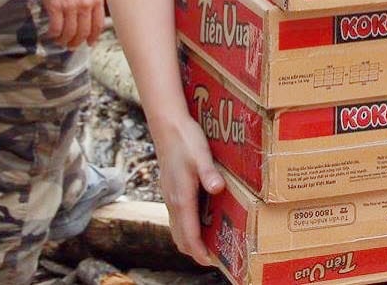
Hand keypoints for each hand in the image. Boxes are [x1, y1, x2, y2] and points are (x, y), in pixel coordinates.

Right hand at [37, 0, 105, 48]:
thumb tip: (93, 16)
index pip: (97, 24)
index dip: (93, 37)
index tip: (90, 43)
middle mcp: (85, 4)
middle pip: (83, 31)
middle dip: (78, 42)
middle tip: (72, 45)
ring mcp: (70, 6)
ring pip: (69, 33)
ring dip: (65, 41)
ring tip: (62, 42)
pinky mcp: (55, 6)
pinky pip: (56, 28)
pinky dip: (54, 35)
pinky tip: (52, 35)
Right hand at [152, 111, 225, 264]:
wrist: (167, 126)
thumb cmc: (186, 140)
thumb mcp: (201, 155)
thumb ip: (209, 173)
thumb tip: (218, 189)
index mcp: (181, 197)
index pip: (188, 233)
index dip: (198, 250)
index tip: (209, 262)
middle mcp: (173, 201)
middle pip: (180, 236)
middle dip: (194, 250)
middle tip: (212, 257)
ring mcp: (170, 195)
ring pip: (176, 227)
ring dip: (189, 239)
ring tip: (207, 243)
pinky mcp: (170, 189)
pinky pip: (177, 216)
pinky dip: (186, 226)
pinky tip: (200, 219)